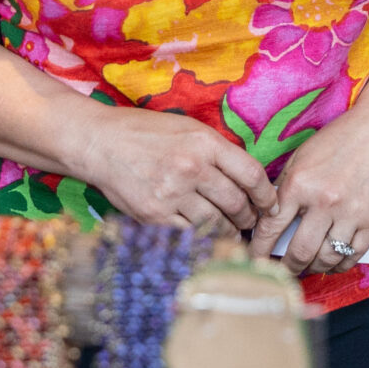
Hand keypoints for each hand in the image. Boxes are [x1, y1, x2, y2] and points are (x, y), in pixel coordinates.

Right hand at [76, 109, 275, 234]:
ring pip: (217, 223)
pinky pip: (190, 234)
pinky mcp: (154, 215)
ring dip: (229, 232)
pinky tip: (207, 238)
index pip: (252, 174)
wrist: (98, 142)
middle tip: (250, 222)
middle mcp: (192, 167)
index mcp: (204, 142)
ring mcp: (172, 193)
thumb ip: (215, 150)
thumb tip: (246, 178)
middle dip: (249, 217)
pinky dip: (203, 239)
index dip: (267, 195)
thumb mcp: (185, 128)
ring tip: (231, 233)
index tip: (270, 205)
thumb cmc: (142, 132)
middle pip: (237, 203)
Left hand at [253, 107, 368, 277]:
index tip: (254, 260)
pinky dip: (339, 265)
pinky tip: (332, 263)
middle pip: (299, 252)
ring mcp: (351, 214)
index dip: (260, 249)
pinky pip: (352, 256)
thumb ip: (286, 187)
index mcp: (299, 183)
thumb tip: (268, 219)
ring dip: (313, 267)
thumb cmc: (340, 140)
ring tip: (307, 267)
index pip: (271, 227)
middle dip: (287, 267)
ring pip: (326, 258)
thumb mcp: (303, 157)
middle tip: (282, 272)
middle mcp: (324, 201)